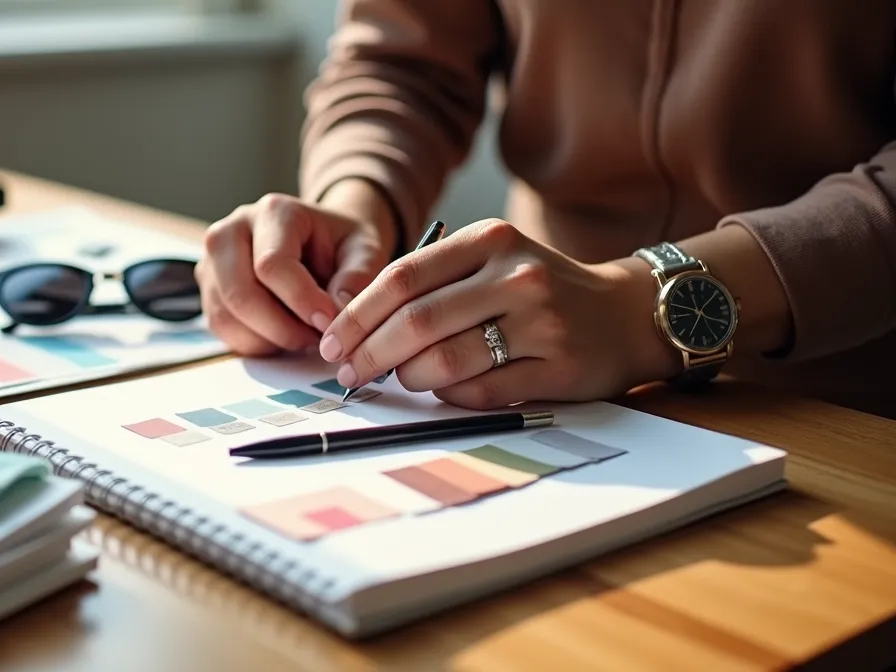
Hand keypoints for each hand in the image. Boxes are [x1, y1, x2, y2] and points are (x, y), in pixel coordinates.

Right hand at [195, 191, 394, 355]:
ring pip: (226, 317)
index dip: (301, 300)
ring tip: (304, 335)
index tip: (329, 322)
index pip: (272, 264)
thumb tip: (337, 310)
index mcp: (274, 212)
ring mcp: (213, 260)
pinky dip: (255, 343)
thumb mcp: (365, 251)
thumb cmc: (340, 244)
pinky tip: (283, 335)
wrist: (319, 240)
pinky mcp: (209, 288)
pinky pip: (222, 329)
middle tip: (317, 338)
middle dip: (283, 329)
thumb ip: (357, 277)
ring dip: (269, 339)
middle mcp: (232, 230)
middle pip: (241, 294)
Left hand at [317, 218, 679, 408]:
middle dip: (369, 353)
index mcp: (489, 240)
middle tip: (347, 373)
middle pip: (416, 321)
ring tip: (400, 379)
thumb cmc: (539, 289)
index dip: (356, 316)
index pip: (401, 278)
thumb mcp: (490, 260)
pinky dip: (450, 396)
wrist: (626, 314)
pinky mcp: (558, 366)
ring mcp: (541, 321)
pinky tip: (444, 391)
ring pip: (446, 360)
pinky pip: (482, 391)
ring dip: (409, 377)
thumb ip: (432, 282)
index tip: (331, 343)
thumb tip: (354, 328)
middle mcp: (516, 274)